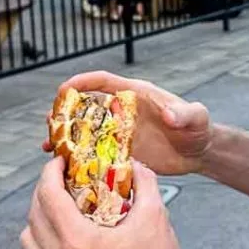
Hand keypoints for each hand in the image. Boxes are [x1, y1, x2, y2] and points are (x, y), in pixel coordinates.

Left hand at [20, 159, 220, 248]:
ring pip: (30, 236)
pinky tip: (68, 228)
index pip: (48, 196)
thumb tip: (133, 162)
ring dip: (40, 214)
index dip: (51, 172)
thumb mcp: (155, 215)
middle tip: (62, 176)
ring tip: (61, 202)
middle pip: (34, 213)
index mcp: (78, 242)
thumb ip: (143, 181)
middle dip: (45, 189)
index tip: (60, 161)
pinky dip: (46, 236)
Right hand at [43, 71, 212, 175]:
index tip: (64, 88)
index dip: (83, 81)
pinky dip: (79, 157)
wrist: (199, 151)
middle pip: (87, 105)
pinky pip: (94, 153)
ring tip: (49, 145)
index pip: (104, 82)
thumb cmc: (198, 128)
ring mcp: (119, 132)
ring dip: (67, 135)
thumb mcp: (196, 118)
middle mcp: (123, 111)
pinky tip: (66, 166)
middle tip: (50, 122)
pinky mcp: (120, 153)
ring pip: (86, 130)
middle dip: (66, 111)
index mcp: (136, 94)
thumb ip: (186, 113)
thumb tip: (169, 114)